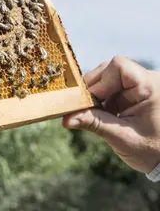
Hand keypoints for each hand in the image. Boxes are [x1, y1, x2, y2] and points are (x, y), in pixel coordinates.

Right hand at [63, 56, 159, 173]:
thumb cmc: (153, 150)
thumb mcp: (122, 138)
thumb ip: (94, 124)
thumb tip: (67, 118)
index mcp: (150, 86)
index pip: (118, 66)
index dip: (100, 81)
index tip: (92, 102)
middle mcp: (146, 80)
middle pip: (108, 70)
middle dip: (93, 89)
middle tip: (84, 109)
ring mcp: (140, 86)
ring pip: (106, 78)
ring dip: (95, 96)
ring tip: (93, 114)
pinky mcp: (134, 93)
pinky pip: (110, 88)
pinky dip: (101, 100)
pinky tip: (100, 114)